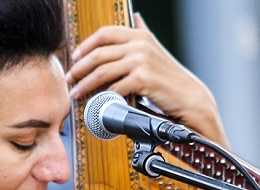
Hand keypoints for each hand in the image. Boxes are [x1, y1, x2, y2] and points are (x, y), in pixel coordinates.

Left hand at [67, 13, 228, 145]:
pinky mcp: (143, 79)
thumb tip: (136, 17)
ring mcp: (141, 60)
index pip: (104, 33)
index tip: (74, 58)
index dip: (85, 45)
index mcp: (140, 35)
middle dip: (79, 67)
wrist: (190, 98)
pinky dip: (102, 97)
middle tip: (69, 79)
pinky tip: (96, 103)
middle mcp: (140, 44)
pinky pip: (114, 87)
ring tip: (75, 93)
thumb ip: (143, 34)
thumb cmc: (169, 78)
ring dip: (85, 83)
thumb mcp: (155, 50)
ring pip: (102, 70)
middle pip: (98, 52)